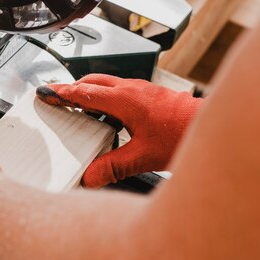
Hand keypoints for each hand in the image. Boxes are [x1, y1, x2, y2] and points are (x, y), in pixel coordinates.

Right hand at [37, 74, 202, 187]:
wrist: (214, 124)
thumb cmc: (185, 134)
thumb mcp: (143, 157)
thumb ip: (113, 168)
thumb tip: (90, 177)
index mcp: (124, 100)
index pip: (84, 93)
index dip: (62, 93)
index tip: (46, 92)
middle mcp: (132, 90)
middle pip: (93, 82)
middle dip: (72, 87)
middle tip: (56, 95)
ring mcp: (142, 90)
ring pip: (107, 84)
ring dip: (89, 90)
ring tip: (77, 103)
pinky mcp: (151, 95)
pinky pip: (120, 90)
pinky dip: (106, 96)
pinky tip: (109, 114)